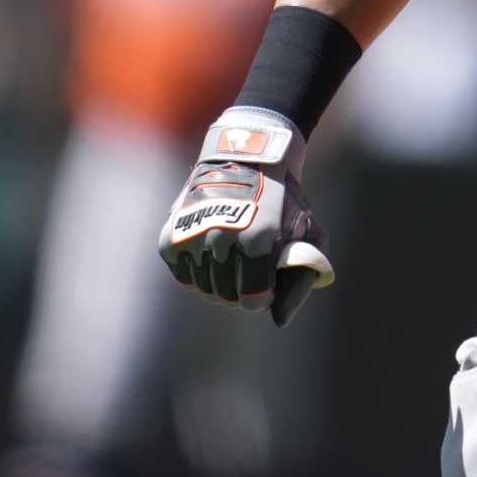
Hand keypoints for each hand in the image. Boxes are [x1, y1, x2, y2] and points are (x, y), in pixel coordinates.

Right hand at [158, 107, 335, 327]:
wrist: (245, 157)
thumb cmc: (283, 200)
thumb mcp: (306, 232)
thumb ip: (299, 278)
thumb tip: (278, 320)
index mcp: (256, 240)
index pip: (253, 301)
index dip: (264, 295)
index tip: (268, 281)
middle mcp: (220, 239)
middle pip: (227, 297)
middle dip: (243, 289)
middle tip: (251, 267)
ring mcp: (191, 237)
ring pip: (204, 290)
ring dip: (220, 282)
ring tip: (233, 259)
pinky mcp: (170, 238)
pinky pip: (184, 277)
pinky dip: (199, 272)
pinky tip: (213, 253)